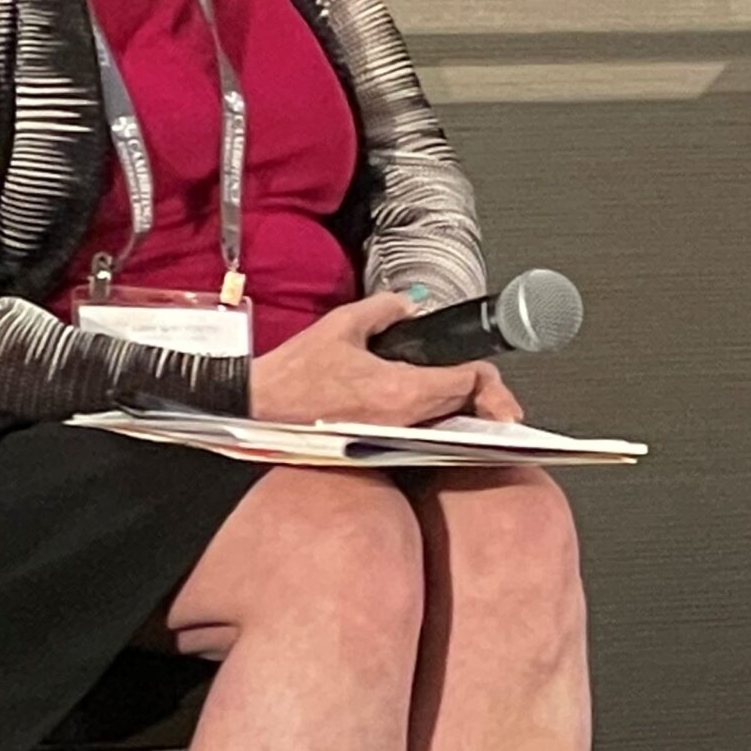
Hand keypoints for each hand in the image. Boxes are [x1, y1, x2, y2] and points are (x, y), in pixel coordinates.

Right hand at [248, 292, 522, 426]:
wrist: (253, 412)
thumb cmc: (289, 376)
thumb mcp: (342, 325)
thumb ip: (386, 308)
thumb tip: (411, 303)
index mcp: (400, 391)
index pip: (468, 382)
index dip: (484, 373)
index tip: (486, 366)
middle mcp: (403, 421)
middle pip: (465, 407)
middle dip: (485, 398)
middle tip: (497, 396)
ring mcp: (391, 439)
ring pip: (446, 424)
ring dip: (463, 412)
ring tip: (474, 400)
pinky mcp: (377, 447)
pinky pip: (421, 434)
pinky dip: (435, 424)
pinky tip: (435, 414)